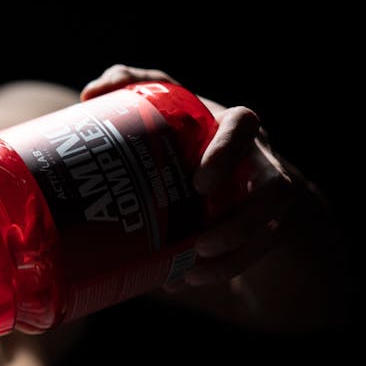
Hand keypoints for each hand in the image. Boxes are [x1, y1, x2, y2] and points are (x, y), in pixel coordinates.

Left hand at [82, 64, 305, 286]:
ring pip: (270, 228)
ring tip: (193, 266)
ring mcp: (267, 198)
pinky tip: (188, 278)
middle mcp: (261, 161)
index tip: (199, 184)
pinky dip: (225, 268)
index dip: (227, 152)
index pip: (244, 126)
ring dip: (235, 252)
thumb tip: (90, 94)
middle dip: (242, 220)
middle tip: (200, 243)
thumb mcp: (166, 105)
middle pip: (276, 189)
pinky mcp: (267, 228)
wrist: (222, 168)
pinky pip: (258, 253)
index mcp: (234, 128)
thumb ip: (132, 86)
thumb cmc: (187, 133)